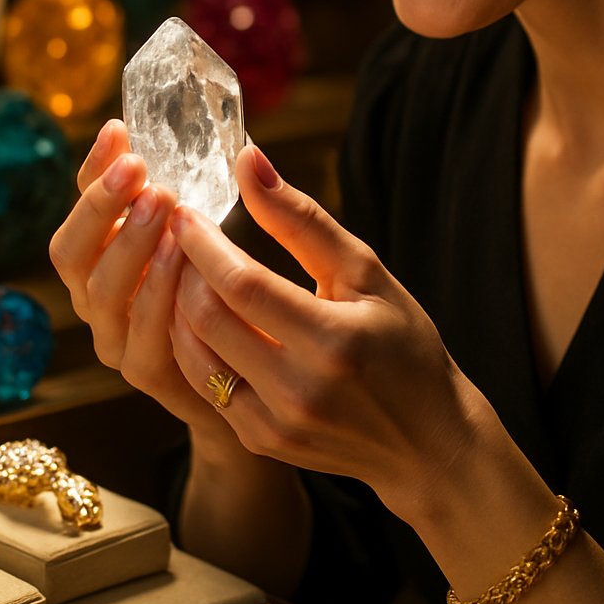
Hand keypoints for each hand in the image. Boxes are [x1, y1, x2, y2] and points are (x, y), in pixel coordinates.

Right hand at [48, 120, 239, 440]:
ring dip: (130, 245)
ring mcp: (116, 340)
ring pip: (101, 293)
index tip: (119, 132)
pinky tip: (183, 263)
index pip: (79, 211)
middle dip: (101, 208)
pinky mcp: (148, 375)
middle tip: (138, 170)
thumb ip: (179, 197)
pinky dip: (157, 295)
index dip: (92, 173)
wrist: (252, 372)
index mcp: (101, 260)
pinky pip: (141, 337)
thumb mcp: (198, 234)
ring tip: (163, 207)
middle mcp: (97, 299)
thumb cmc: (220, 291)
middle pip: (70, 253)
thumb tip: (191, 139)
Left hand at [168, 143, 480, 517]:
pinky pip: (204, 386)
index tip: (183, 212)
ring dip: (177, 305)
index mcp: (334, 341)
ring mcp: (276, 425)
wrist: (426, 442)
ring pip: (194, 354)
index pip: (242, 284)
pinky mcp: (262, 442)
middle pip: (207, 318)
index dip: (202, 243)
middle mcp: (300, 390)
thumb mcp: (365, 272)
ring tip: (183, 270)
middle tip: (177, 237)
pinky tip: (198, 315)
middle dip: (180, 269)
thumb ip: (302, 219)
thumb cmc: (402, 344)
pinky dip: (192, 344)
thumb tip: (247, 161)